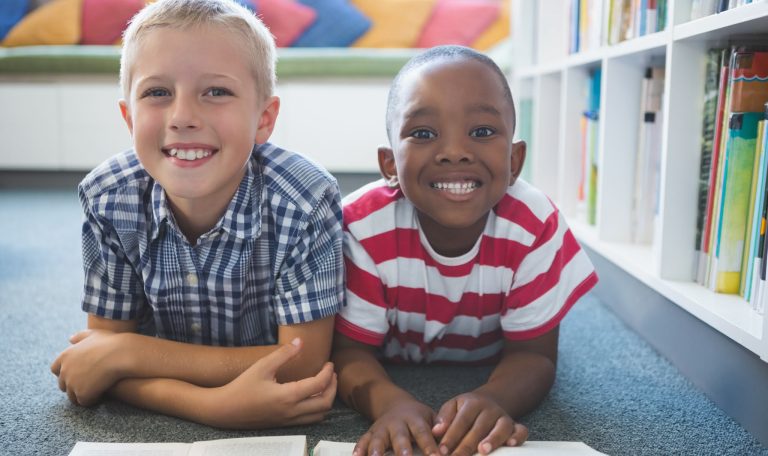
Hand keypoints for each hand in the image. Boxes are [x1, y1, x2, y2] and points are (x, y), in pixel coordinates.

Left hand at [50, 329, 128, 405]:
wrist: (122, 354)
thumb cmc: (111, 343)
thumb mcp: (94, 334)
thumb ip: (80, 336)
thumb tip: (71, 339)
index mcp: (64, 356)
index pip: (55, 369)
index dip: (66, 372)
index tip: (78, 374)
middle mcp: (64, 370)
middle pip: (63, 385)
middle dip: (74, 385)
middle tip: (90, 384)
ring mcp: (72, 383)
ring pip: (73, 396)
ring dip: (83, 394)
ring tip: (96, 390)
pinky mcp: (82, 394)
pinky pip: (84, 402)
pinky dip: (92, 400)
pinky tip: (101, 394)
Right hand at [204, 338, 336, 428]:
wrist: (225, 410)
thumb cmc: (242, 386)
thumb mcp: (262, 366)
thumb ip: (283, 354)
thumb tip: (300, 342)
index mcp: (288, 396)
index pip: (319, 385)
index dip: (328, 373)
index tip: (329, 363)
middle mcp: (292, 411)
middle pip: (325, 403)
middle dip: (333, 388)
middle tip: (331, 374)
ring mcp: (288, 420)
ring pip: (319, 415)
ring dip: (326, 400)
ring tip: (324, 385)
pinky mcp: (284, 424)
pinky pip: (309, 420)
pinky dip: (317, 409)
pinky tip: (311, 396)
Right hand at [354, 399, 439, 455]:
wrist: (396, 405)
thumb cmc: (418, 417)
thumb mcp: (431, 416)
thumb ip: (440, 427)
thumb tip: (449, 438)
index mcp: (415, 419)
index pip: (423, 433)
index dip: (429, 446)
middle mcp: (397, 423)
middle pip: (399, 437)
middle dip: (402, 450)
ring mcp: (382, 429)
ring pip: (378, 440)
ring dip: (377, 451)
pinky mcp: (370, 434)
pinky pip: (362, 441)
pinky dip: (359, 450)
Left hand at [432, 392, 528, 455]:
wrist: (488, 401)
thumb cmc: (466, 409)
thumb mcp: (452, 407)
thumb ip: (443, 418)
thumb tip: (435, 432)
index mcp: (472, 403)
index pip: (461, 421)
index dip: (451, 436)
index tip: (442, 451)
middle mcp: (490, 409)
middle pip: (479, 427)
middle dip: (467, 444)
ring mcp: (503, 416)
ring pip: (501, 427)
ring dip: (493, 439)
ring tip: (483, 450)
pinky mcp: (515, 425)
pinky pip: (521, 430)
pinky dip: (518, 437)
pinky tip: (511, 445)